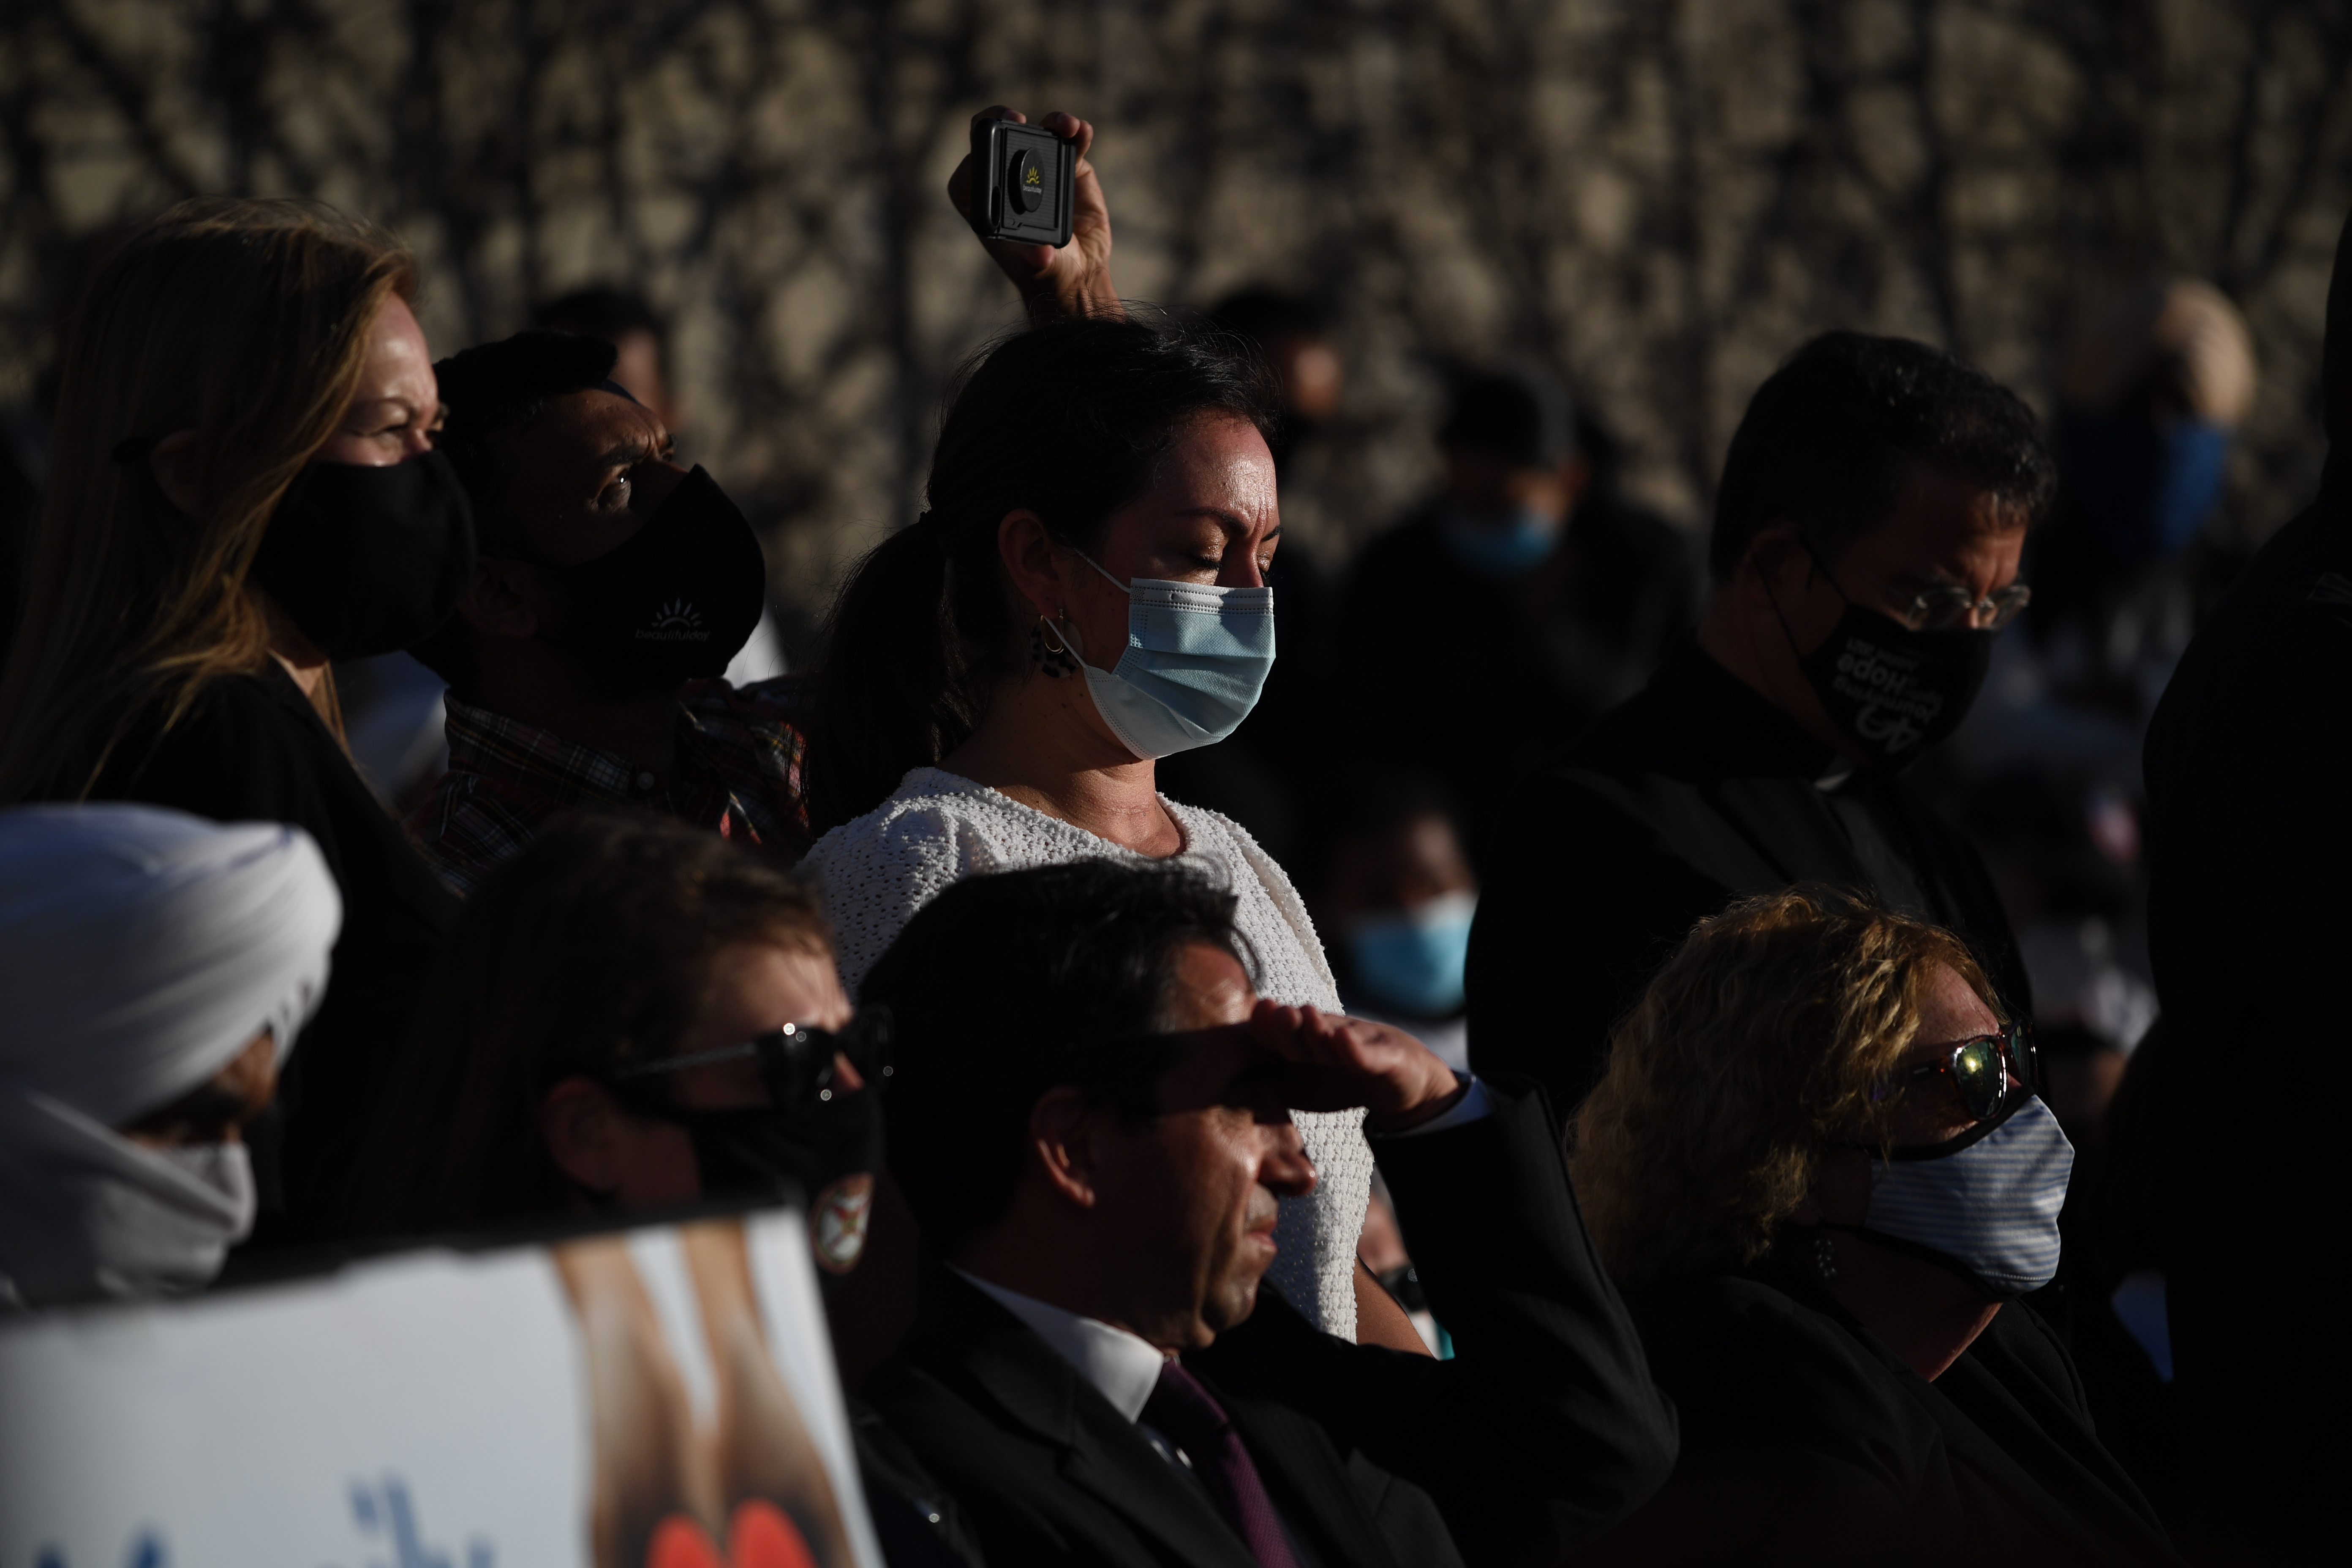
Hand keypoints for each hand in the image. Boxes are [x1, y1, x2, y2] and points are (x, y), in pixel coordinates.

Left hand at [946, 106, 1119, 321]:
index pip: (968, 175)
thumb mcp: (1042, 270)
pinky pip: (1069, 142)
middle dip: (998, 120)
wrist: (1080, 268)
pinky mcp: (1066, 165)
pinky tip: (1081, 131)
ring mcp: (1036, 167)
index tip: (986, 156)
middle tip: (1013, 118)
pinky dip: (1075, 133)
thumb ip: (1037, 261)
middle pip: (992, 138)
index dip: (973, 161)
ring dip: (1048, 123)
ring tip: (1063, 125)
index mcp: (985, 204)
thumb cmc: (1048, 271)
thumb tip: (1040, 255)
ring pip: (1033, 132)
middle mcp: (1006, 178)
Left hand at [1245, 1002, 1465, 1132]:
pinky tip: (1345, 1040)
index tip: (1253, 1016)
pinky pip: (1368, 1054)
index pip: (1276, 1033)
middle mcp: (1325, 1036)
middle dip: (1285, 1024)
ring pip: (1332, 1037)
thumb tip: (1215, 1104)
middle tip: (1275, 1012)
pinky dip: (1355, 1049)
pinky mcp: (1385, 1057)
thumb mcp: (1298, 1085)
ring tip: (1306, 1015)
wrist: (1396, 1081)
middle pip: (1301, 1030)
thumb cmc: (1336, 1080)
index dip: (1263, 1025)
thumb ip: (1264, 1087)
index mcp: (1300, 1042)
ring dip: (1317, 1028)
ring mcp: (1356, 1044)